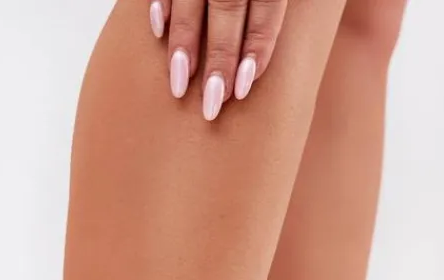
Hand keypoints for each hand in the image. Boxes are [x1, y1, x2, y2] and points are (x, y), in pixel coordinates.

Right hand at [149, 0, 288, 120]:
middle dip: (220, 57)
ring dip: (184, 41)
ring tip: (179, 84)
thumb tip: (285, 56)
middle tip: (210, 105)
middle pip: (229, 6)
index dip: (257, 48)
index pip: (266, 7)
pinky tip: (158, 29)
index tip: (241, 93)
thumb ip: (274, 10)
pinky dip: (160, 1)